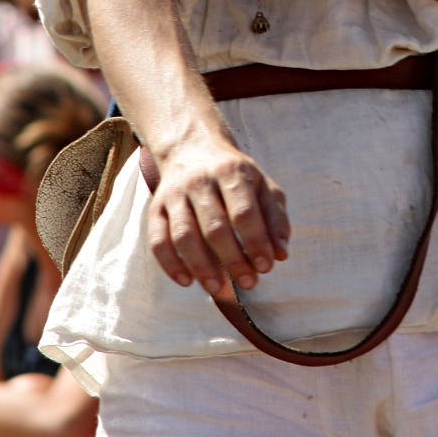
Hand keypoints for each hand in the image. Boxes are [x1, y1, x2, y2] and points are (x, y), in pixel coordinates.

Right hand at [147, 128, 289, 296]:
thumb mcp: (263, 186)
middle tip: (249, 283)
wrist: (192, 148)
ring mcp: (175, 194)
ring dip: (201, 267)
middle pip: (215, 227)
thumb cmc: (234, 175)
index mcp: (231, 172)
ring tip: (218, 288)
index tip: (266, 267)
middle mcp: (200, 180)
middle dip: (233, 260)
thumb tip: (281, 254)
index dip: (255, 242)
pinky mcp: (156, 207)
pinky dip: (170, 264)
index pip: (244, 212)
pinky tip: (186, 281)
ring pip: (184, 236)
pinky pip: (158, 240)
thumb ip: (276, 218)